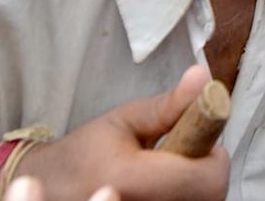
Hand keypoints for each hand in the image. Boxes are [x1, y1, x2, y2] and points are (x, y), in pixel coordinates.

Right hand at [19, 66, 228, 200]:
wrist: (51, 187)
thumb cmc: (87, 151)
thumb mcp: (124, 119)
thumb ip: (169, 104)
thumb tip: (202, 76)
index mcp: (133, 181)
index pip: (208, 180)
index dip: (213, 158)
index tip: (199, 140)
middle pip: (209, 196)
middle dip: (204, 171)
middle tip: (180, 154)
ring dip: (194, 185)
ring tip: (166, 171)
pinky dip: (183, 195)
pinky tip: (163, 186)